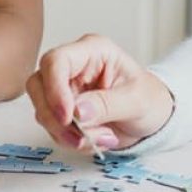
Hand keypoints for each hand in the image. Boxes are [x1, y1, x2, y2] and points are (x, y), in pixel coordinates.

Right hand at [26, 34, 173, 153]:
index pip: (57, 61)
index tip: (68, 116)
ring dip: (67, 133)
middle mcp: (74, 67)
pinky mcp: (63, 111)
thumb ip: (108, 104)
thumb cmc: (149, 98)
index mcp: (92, 51)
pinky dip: (72, 140)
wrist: (153, 117)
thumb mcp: (137, 100)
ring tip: (102, 138)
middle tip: (80, 137)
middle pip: (39, 85)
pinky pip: (53, 128)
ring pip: (42, 110)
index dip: (54, 88)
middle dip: (56, 117)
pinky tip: (98, 139)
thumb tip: (78, 111)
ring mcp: (65, 89)